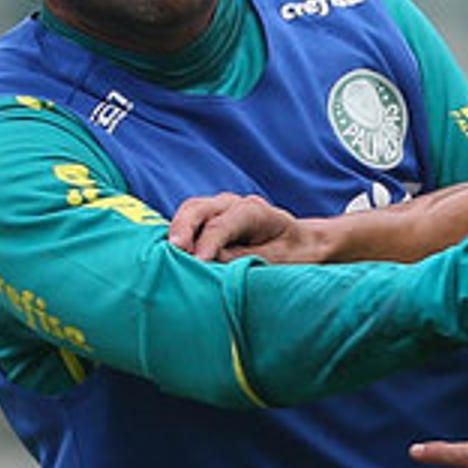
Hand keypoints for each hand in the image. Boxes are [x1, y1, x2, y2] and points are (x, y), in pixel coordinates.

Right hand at [168, 193, 326, 262]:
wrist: (302, 242)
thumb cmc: (293, 253)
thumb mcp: (277, 260)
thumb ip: (244, 258)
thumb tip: (211, 261)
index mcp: (254, 211)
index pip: (222, 225)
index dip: (207, 245)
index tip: (196, 263)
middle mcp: (233, 204)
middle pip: (198, 209)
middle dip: (182, 229)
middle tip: (174, 251)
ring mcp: (220, 208)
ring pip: (189, 212)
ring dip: (175, 231)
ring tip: (165, 255)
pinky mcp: (210, 219)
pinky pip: (188, 222)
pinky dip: (177, 234)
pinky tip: (168, 254)